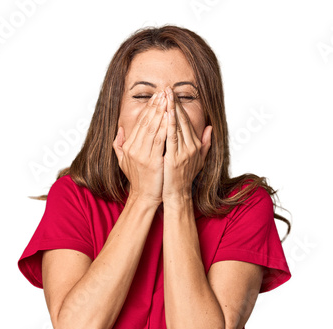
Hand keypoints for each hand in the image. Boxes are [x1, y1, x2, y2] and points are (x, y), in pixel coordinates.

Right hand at [112, 91, 166, 206]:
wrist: (144, 197)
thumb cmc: (139, 180)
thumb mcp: (124, 161)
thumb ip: (119, 145)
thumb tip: (119, 129)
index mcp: (129, 147)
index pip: (140, 122)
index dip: (148, 108)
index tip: (156, 97)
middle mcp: (134, 149)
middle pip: (146, 122)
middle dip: (156, 106)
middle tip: (164, 92)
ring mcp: (143, 155)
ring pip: (153, 128)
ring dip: (161, 112)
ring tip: (168, 99)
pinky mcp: (152, 162)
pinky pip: (160, 141)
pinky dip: (165, 128)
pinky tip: (170, 118)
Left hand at [162, 86, 211, 201]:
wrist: (178, 195)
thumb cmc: (184, 178)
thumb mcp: (198, 160)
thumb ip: (205, 144)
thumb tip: (210, 128)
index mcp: (195, 145)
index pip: (186, 121)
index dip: (179, 107)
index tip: (172, 94)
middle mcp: (192, 147)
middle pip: (182, 120)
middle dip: (174, 103)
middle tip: (167, 88)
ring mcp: (184, 152)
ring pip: (177, 126)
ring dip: (171, 109)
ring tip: (165, 95)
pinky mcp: (175, 158)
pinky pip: (172, 138)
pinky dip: (169, 124)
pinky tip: (165, 114)